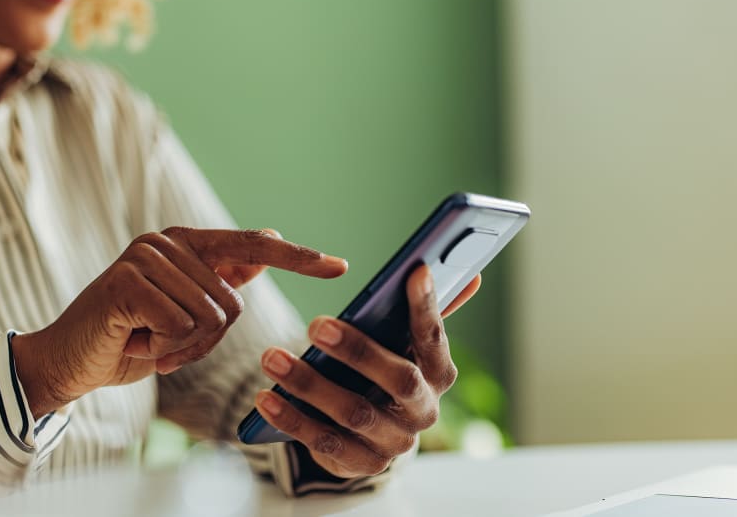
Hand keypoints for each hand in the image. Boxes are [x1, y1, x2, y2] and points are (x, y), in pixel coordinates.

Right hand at [13, 227, 347, 417]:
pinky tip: (134, 342)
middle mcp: (166, 242)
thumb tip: (266, 247)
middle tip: (165, 345)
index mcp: (186, 244)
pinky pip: (179, 326)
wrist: (70, 362)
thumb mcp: (184, 312)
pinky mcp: (125, 281)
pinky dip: (163, 349)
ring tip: (147, 341)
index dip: (298, 259)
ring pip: (208, 318)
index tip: (339, 266)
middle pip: (232, 303)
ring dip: (182, 348)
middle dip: (205, 341)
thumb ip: (220, 280)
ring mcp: (144, 257)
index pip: (252, 247)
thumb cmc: (130, 339)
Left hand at [254, 264, 479, 478]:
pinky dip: (292, 419)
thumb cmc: (384, 373)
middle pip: (399, 379)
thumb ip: (427, 311)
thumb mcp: (401, 344)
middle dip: (357, 350)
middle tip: (316, 324)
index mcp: (438, 374)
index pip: (434, 338)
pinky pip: (324, 443)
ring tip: (271, 357)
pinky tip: (265, 397)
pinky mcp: (361, 464)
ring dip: (309, 384)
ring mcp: (394, 442)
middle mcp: (423, 410)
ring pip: (354, 412)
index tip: (415, 272)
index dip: (428, 307)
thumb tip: (471, 273)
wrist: (370, 437)